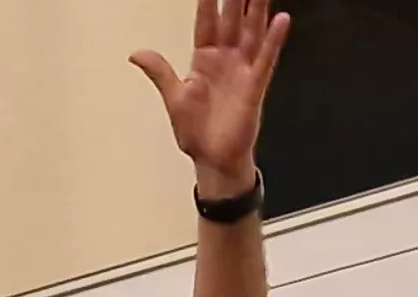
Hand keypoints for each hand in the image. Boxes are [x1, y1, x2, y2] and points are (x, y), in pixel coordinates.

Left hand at [131, 0, 292, 194]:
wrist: (213, 160)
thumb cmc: (197, 132)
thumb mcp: (173, 98)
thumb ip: (159, 71)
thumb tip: (136, 53)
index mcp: (204, 59)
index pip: (206, 21)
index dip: (208, 0)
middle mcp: (226, 59)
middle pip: (232, 19)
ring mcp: (242, 70)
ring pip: (252, 31)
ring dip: (258, 9)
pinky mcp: (254, 86)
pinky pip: (265, 59)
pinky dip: (273, 40)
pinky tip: (281, 20)